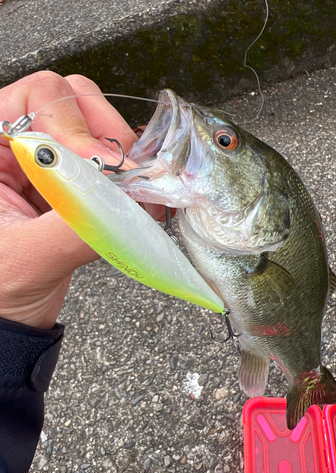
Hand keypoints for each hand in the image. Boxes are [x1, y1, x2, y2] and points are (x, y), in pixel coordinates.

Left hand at [0, 71, 138, 328]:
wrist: (8, 322)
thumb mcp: (29, 257)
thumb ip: (79, 222)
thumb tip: (130, 196)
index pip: (36, 99)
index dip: (74, 126)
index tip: (102, 168)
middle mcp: (11, 145)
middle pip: (70, 102)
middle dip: (103, 136)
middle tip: (122, 176)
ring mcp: (42, 164)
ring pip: (94, 130)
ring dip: (119, 158)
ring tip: (133, 193)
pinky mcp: (66, 184)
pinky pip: (103, 164)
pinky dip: (125, 179)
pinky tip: (135, 201)